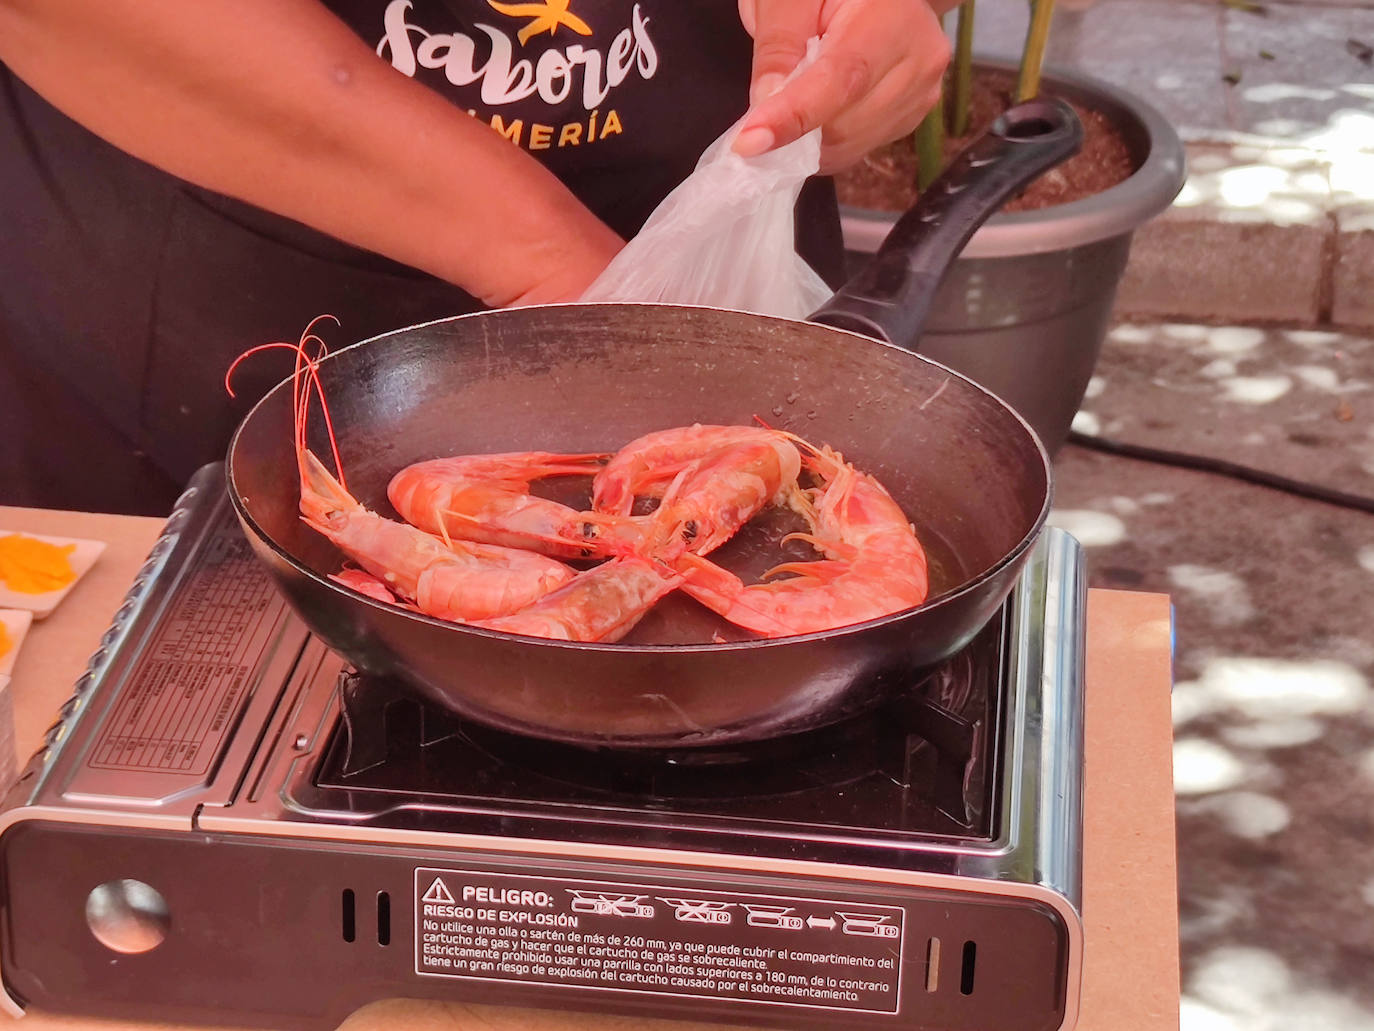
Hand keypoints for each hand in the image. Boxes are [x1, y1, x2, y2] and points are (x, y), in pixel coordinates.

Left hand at [734, 0, 951, 173]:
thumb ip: (778, 44)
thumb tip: (765, 105)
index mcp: (893, 16)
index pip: (841, 80)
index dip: (794, 115)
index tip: (750, 142)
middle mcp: (919, 58)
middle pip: (844, 123)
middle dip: (794, 129)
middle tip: (758, 118)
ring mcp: (921, 91)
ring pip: (849, 145)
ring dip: (808, 141)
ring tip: (791, 106)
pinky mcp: (912, 115)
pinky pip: (857, 147)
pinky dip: (826, 143)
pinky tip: (816, 114)